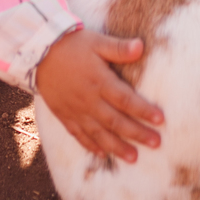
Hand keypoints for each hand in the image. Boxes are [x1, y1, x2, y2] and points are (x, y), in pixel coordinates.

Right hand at [36, 27, 163, 161]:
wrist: (38, 52)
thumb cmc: (71, 45)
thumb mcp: (96, 41)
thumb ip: (118, 47)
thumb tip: (141, 46)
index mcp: (99, 81)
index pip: (126, 100)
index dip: (144, 110)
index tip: (160, 120)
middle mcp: (89, 100)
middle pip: (116, 121)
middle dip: (137, 133)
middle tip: (156, 143)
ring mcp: (76, 110)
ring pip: (99, 133)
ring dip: (117, 146)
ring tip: (133, 158)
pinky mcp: (64, 115)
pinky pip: (79, 134)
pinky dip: (91, 145)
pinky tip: (103, 154)